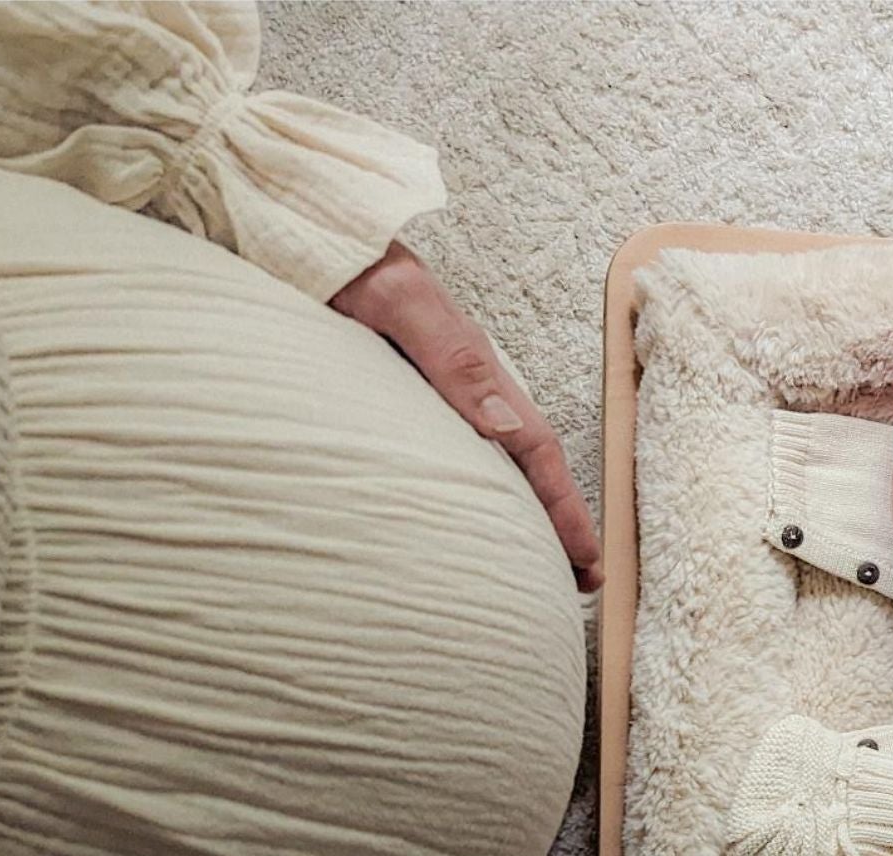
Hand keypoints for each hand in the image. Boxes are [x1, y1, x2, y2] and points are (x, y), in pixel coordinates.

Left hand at [331, 243, 601, 590]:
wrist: (305, 235)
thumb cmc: (347, 265)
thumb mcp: (400, 304)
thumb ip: (453, 359)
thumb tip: (506, 426)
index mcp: (476, 372)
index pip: (536, 450)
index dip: (564, 508)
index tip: (587, 560)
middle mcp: (467, 390)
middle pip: (529, 467)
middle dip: (559, 522)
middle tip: (581, 582)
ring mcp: (439, 396)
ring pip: (498, 466)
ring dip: (526, 513)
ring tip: (538, 562)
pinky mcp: (406, 400)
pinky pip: (457, 458)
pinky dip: (481, 496)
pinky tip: (471, 519)